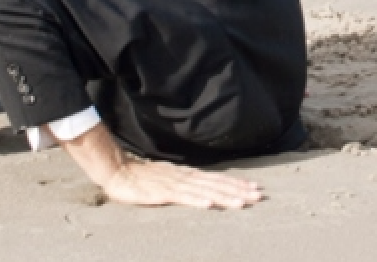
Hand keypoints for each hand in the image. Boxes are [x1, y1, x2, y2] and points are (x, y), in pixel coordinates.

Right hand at [102, 158, 263, 208]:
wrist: (118, 171)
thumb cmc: (141, 178)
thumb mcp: (168, 179)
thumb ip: (185, 184)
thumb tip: (204, 189)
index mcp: (187, 175)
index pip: (216, 179)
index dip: (236, 183)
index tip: (255, 188)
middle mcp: (184, 178)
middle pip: (215, 184)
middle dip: (238, 190)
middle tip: (258, 196)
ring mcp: (173, 184)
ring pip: (203, 191)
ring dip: (223, 196)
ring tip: (241, 203)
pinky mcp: (161, 193)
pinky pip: (182, 198)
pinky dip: (196, 200)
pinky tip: (209, 205)